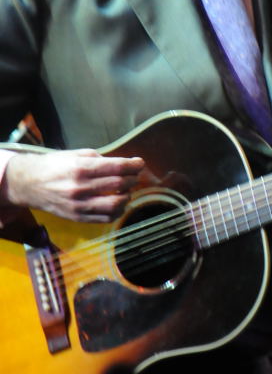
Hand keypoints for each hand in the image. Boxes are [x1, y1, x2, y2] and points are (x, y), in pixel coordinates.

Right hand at [1, 149, 144, 221]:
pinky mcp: (77, 218)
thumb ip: (99, 159)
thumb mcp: (75, 155)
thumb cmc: (54, 166)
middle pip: (118, 185)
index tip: (140, 163)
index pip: (116, 168)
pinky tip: (118, 203)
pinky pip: (105, 218)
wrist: (28, 184)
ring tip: (127, 190)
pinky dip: (117, 211)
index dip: (133, 165)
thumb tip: (122, 165)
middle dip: (132, 179)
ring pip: (115, 205)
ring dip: (127, 196)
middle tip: (135, 175)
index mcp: (80, 168)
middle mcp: (80, 188)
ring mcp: (79, 205)